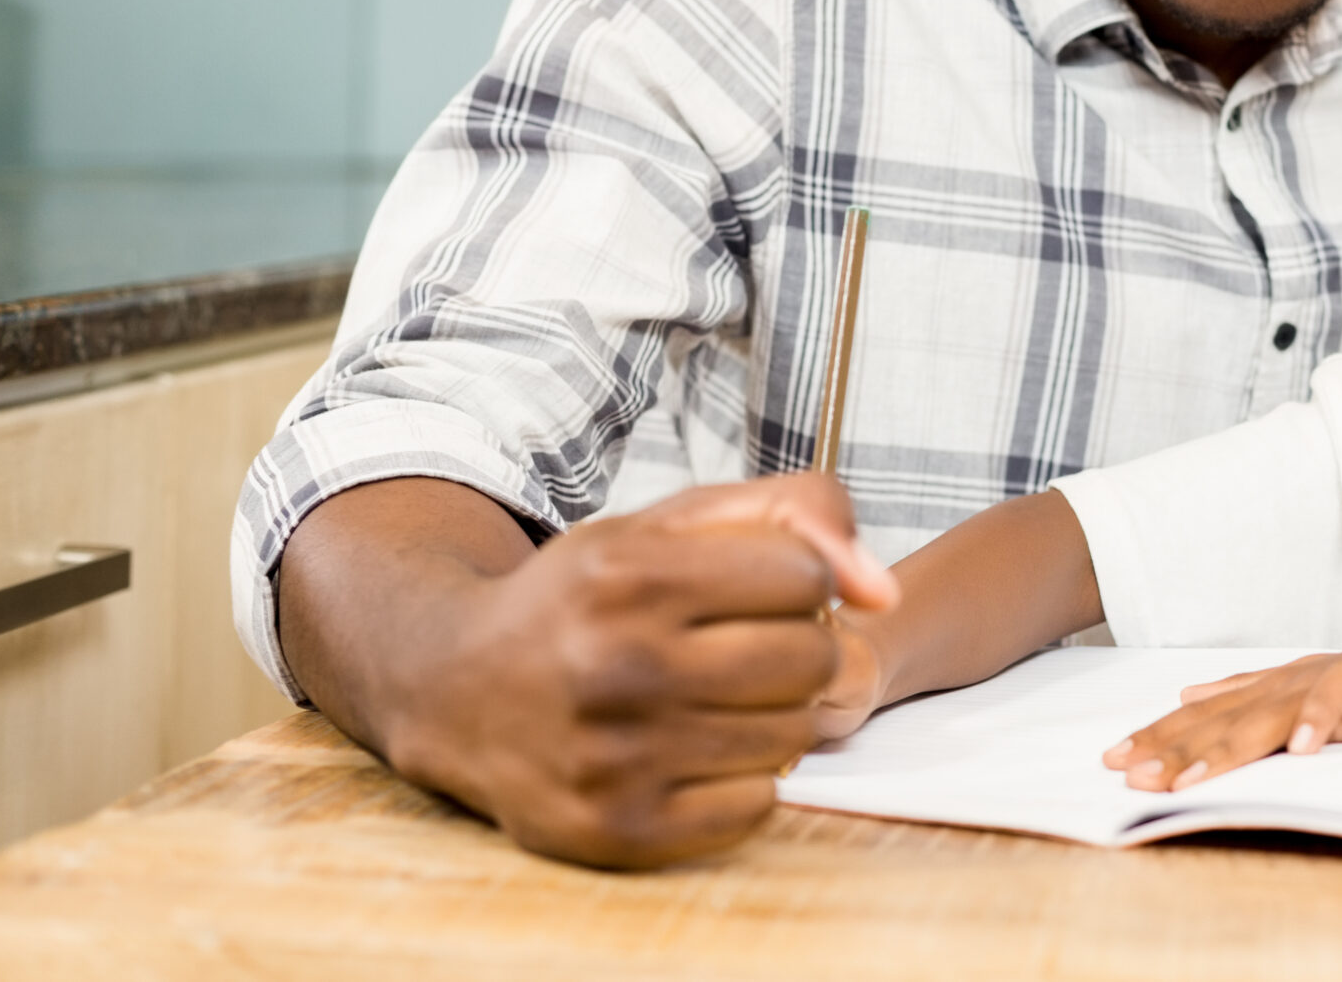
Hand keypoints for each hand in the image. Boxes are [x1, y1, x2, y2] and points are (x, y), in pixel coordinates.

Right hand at [369, 473, 897, 867]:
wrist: (457, 685)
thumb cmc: (590, 594)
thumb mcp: (675, 521)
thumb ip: (798, 513)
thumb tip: (885, 592)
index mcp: (634, 573)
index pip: (808, 575)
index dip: (794, 578)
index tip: (750, 588)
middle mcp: (620, 665)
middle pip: (812, 657)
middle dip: (797, 644)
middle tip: (744, 646)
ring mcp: (617, 756)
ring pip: (794, 735)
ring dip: (776, 713)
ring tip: (719, 695)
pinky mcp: (619, 828)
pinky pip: (756, 807)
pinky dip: (743, 779)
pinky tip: (695, 748)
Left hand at [1101, 610, 1341, 790]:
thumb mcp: (1305, 697)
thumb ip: (1246, 698)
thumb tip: (1185, 697)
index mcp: (1271, 689)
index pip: (1202, 717)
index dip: (1157, 737)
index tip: (1111, 761)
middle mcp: (1288, 682)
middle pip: (1220, 718)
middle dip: (1170, 748)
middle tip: (1126, 774)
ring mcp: (1326, 682)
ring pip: (1266, 714)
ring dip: (1225, 747)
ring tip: (1189, 778)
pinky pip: (1338, 701)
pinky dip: (1319, 723)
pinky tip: (1301, 750)